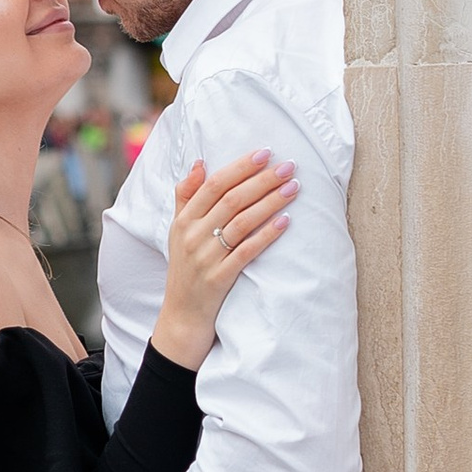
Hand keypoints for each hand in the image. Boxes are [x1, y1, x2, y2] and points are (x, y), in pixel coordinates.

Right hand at [153, 151, 293, 369]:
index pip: (213, 185)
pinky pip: (247, 252)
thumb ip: (186, 197)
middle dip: (262, 180)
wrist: (181, 319)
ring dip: (270, 202)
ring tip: (293, 187)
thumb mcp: (178, 232)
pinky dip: (267, 235)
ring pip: (242, 222)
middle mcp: (192, 236)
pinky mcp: (219, 279)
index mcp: (183, 220)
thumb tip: (199, 162)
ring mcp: (205, 258)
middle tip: (288, 166)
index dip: (240, 167)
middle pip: (231, 200)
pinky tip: (286, 222)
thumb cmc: (185, 271)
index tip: (265, 153)